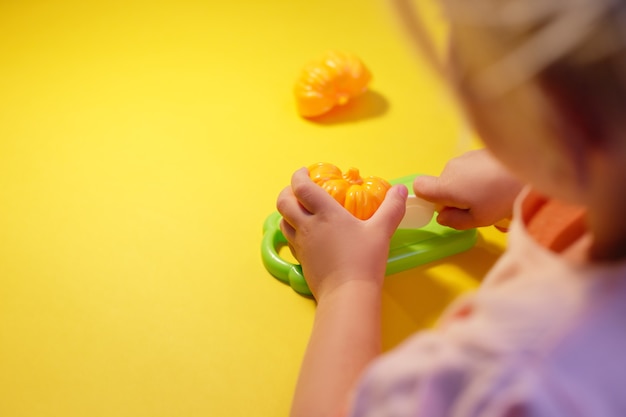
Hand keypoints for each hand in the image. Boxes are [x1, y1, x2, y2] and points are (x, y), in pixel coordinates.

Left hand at [276, 167, 406, 299]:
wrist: (347, 294)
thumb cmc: (364, 260)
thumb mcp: (381, 232)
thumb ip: (391, 208)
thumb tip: (400, 189)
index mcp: (325, 213)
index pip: (301, 187)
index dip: (298, 176)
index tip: (304, 172)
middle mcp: (307, 226)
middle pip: (283, 202)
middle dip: (287, 192)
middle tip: (298, 189)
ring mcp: (301, 244)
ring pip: (282, 221)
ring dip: (288, 212)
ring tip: (300, 210)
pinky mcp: (301, 260)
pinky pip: (290, 239)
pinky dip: (293, 230)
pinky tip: (307, 233)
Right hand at [413, 149, 522, 229]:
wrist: (533, 164)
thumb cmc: (502, 197)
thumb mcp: (478, 220)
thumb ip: (454, 221)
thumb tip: (442, 216)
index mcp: (445, 185)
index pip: (419, 188)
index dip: (429, 200)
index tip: (447, 209)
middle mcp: (451, 168)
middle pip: (444, 186)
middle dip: (458, 198)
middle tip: (481, 210)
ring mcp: (466, 157)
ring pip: (461, 178)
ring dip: (473, 189)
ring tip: (498, 199)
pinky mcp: (481, 152)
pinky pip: (474, 169)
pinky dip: (484, 178)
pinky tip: (504, 185)